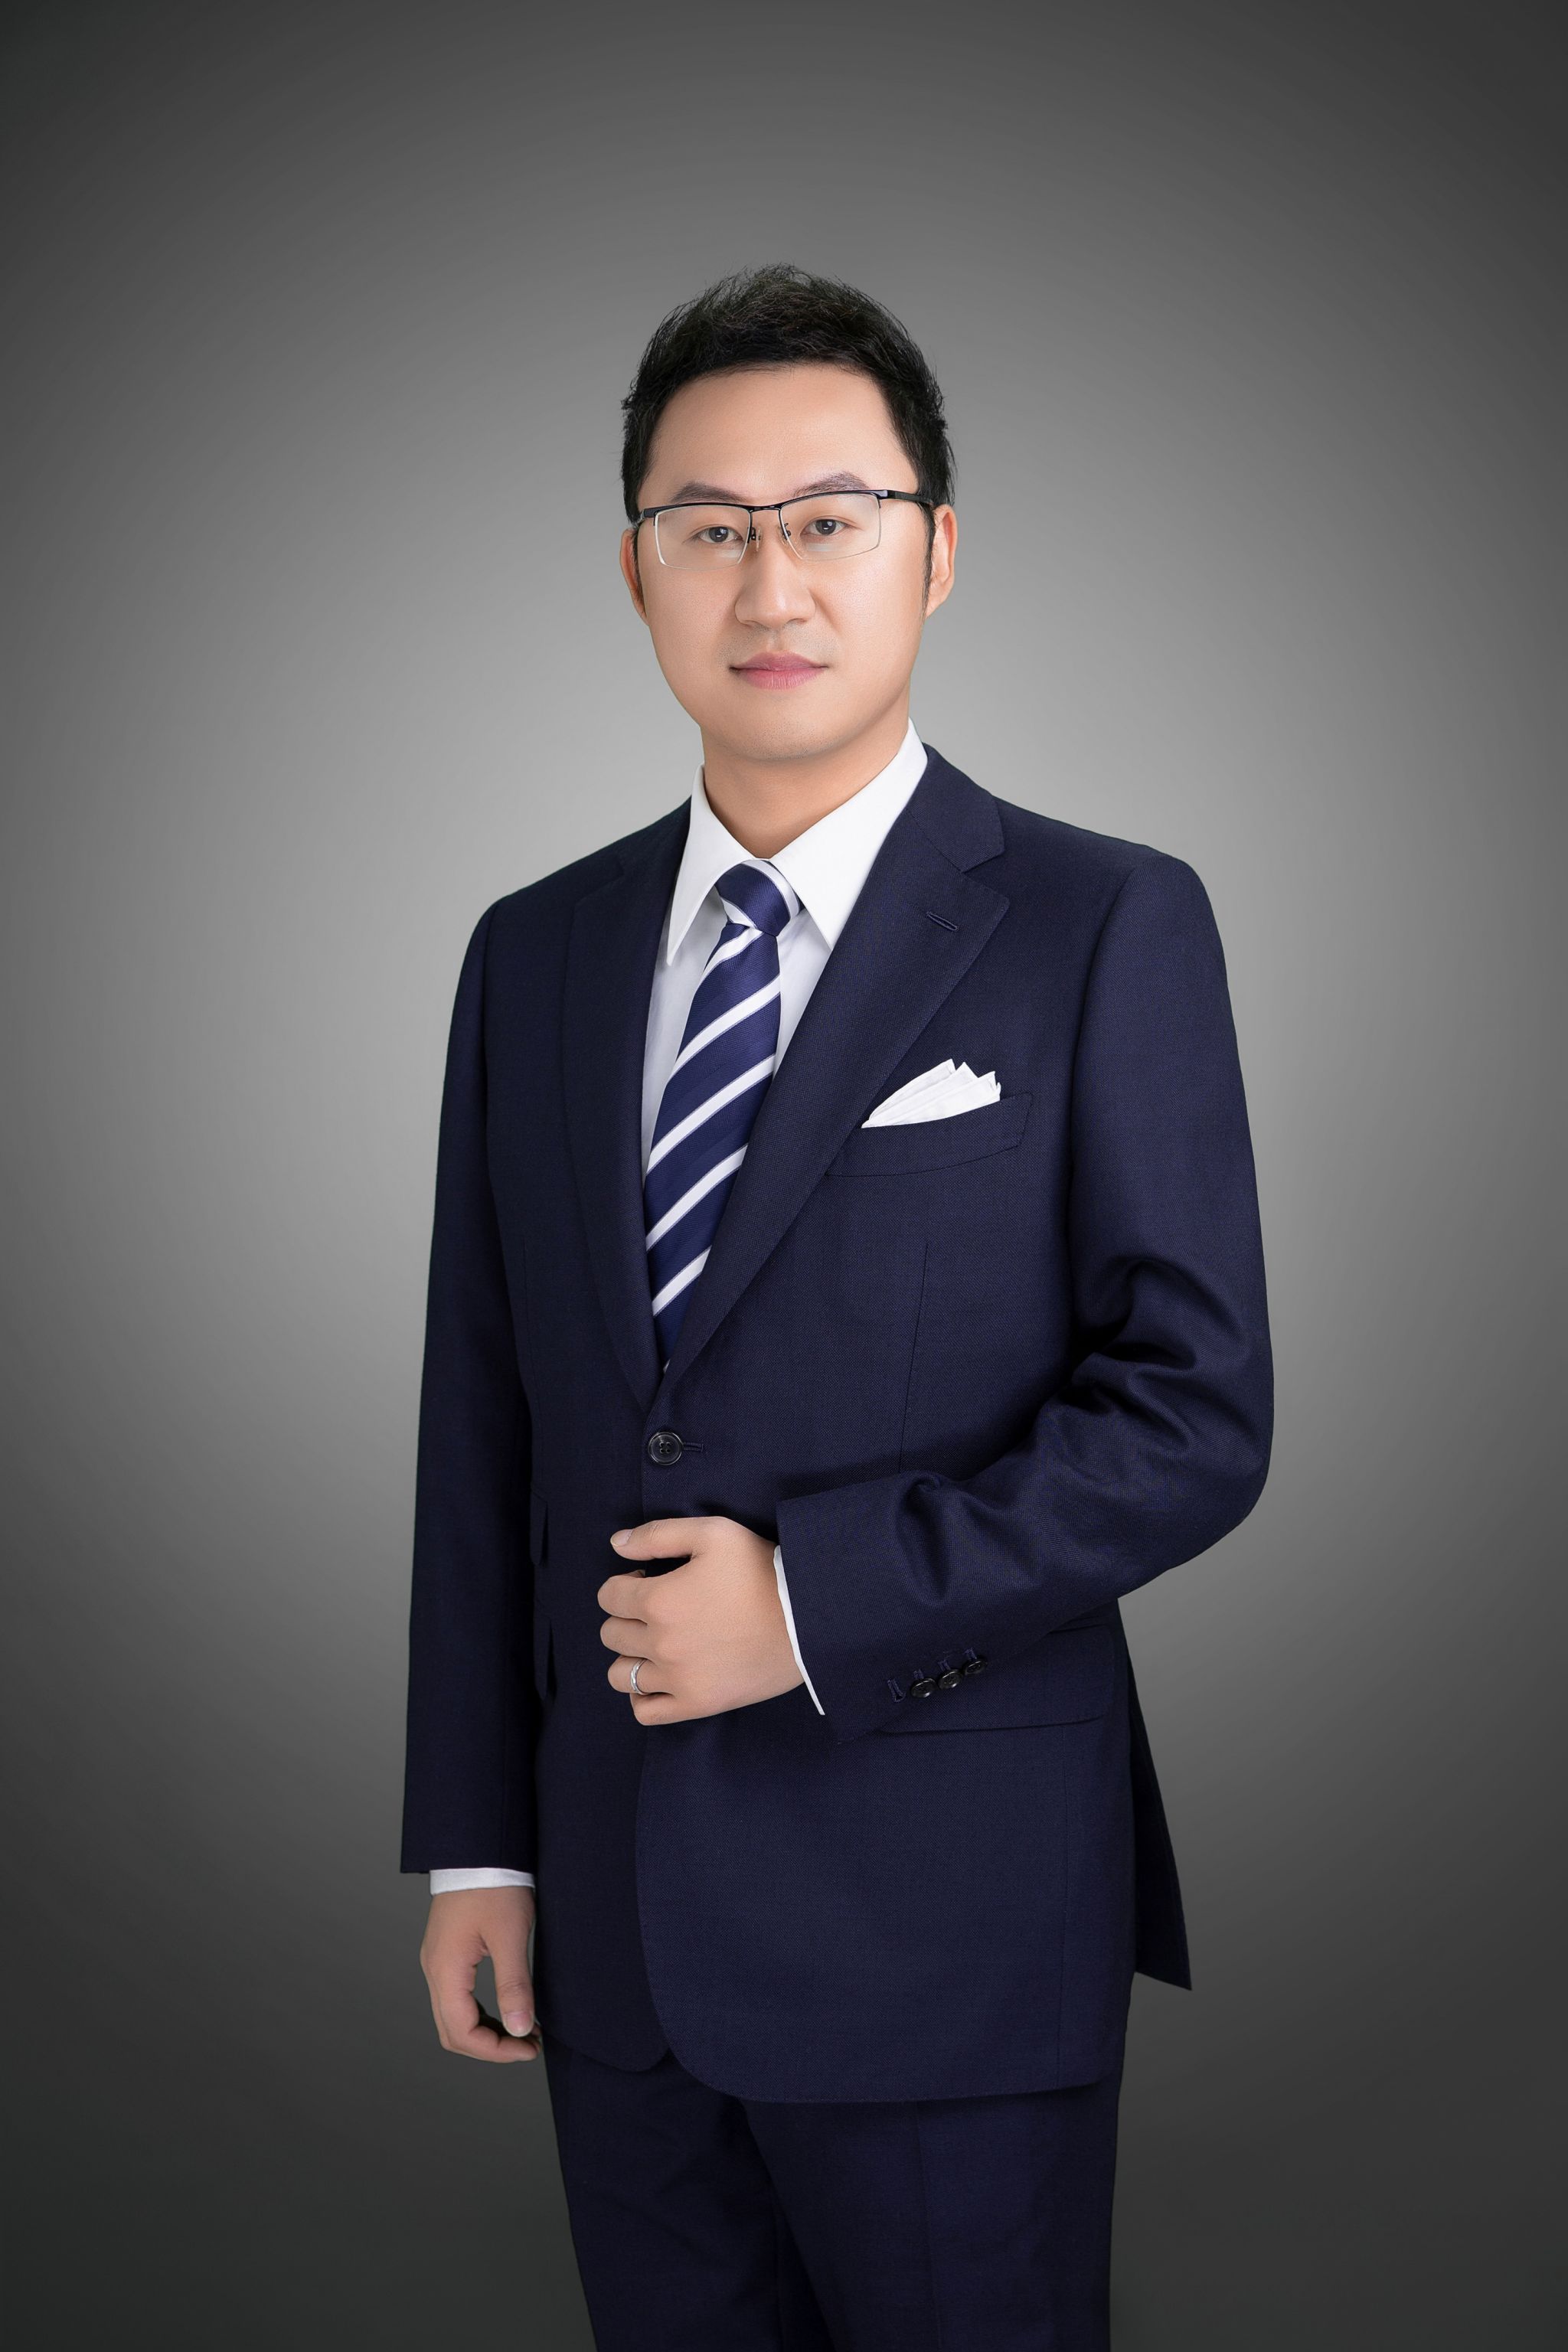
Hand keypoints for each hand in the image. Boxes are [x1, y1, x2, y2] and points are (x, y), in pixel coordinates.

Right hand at [420, 1886, 539, 2062]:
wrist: (480, 1847)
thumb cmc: (494, 1884)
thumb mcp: (510, 1936)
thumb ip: (514, 1985)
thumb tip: (519, 2029)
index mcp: (445, 1969)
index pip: (462, 2033)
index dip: (496, 2051)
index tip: (528, 2048)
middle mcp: (435, 1969)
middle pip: (453, 2031)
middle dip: (490, 2046)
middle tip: (528, 2045)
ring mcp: (438, 1960)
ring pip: (454, 2016)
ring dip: (487, 2030)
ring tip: (524, 2029)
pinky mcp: (448, 1952)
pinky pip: (458, 1997)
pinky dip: (481, 2012)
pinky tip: (509, 2007)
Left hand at [597, 1515, 802, 1722]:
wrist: (808, 1617)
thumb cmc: (761, 1569)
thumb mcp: (713, 1533)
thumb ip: (657, 1534)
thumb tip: (616, 1544)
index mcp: (658, 1600)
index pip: (608, 1597)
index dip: (624, 1583)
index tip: (648, 1579)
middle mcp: (661, 1643)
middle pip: (612, 1634)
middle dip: (626, 1616)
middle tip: (657, 1608)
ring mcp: (678, 1679)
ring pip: (620, 1675)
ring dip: (630, 1656)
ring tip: (656, 1644)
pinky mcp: (697, 1704)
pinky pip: (645, 1711)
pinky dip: (642, 1696)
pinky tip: (659, 1677)